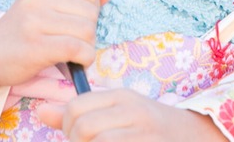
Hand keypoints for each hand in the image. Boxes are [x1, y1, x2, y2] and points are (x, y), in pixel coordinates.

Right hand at [0, 0, 109, 87]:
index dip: (92, 11)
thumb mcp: (47, 6)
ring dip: (87, 47)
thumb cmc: (22, 31)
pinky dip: (84, 59)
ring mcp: (34, 20)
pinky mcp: (35, 45)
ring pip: (87, 31)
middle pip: (91, 12)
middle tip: (74, 42)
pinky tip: (76, 63)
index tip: (76, 23)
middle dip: (90, 32)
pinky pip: (77, 49)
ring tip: (72, 53)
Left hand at [37, 89, 226, 140]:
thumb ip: (79, 113)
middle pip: (82, 127)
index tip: (75, 135)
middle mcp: (132, 110)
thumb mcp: (117, 113)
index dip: (66, 125)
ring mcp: (142, 132)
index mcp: (122, 96)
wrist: (192, 136)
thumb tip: (41, 111)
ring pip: (95, 141)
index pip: (75, 106)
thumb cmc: (147, 127)